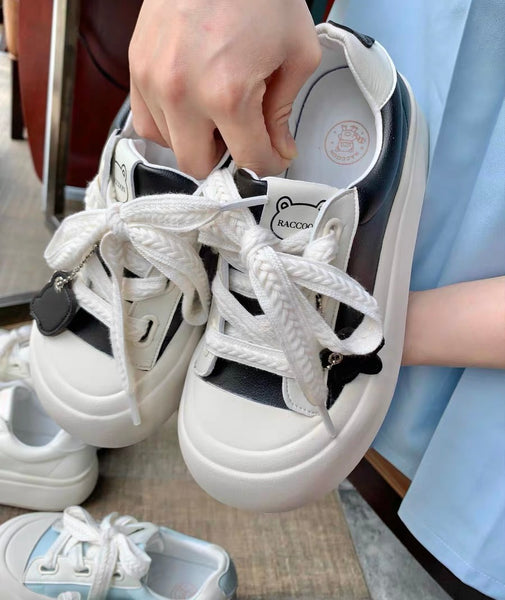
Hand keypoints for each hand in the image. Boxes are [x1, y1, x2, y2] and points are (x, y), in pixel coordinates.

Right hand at [129, 0, 320, 177]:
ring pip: (170, 147)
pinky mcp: (137, 67)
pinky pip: (146, 122)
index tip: (273, 156)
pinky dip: (169, 123)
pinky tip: (189, 105)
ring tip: (214, 111)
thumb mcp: (296, 53)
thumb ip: (283, 111)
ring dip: (195, 139)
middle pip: (199, 166)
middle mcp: (182, 94)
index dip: (267, 164)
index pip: (249, 160)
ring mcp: (153, 81)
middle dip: (225, 158)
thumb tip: (278, 148)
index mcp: (228, 94)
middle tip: (241, 134)